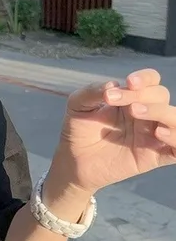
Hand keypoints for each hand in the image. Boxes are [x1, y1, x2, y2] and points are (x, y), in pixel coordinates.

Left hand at [52, 69, 175, 194]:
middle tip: (116, 101)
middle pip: (161, 95)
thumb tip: (113, 85)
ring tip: (136, 112)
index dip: (146, 78)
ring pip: (175, 119)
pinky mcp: (154, 156)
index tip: (129, 82)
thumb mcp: (77, 106)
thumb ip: (91, 92)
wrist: (74, 162)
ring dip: (161, 112)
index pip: (151, 81)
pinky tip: (159, 134)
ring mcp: (152, 135)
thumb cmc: (79, 131)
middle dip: (142, 95)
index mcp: (131, 98)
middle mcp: (146, 114)